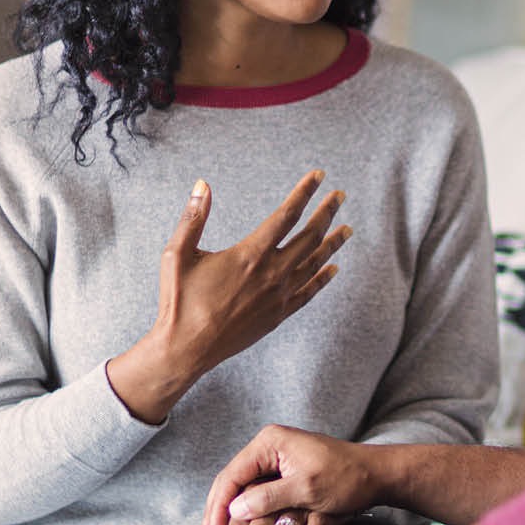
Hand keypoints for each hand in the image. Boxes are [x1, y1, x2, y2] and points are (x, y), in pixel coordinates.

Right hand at [107, 173, 349, 423]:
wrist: (186, 349)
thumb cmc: (179, 301)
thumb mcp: (178, 254)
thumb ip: (193, 217)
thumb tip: (203, 184)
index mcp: (249, 254)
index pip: (286, 215)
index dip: (305, 192)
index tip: (319, 176)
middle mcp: (271, 274)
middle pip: (309, 236)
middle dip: (327, 213)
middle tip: (340, 195)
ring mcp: (278, 296)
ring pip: (315, 263)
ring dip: (333, 243)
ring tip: (347, 228)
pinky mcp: (278, 316)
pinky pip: (309, 292)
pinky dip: (324, 278)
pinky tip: (334, 268)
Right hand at [201, 424, 374, 524]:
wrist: (377, 474)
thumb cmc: (347, 478)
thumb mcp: (307, 489)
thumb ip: (269, 497)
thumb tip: (234, 509)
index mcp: (270, 442)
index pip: (232, 476)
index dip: (218, 507)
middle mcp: (268, 446)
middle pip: (230, 481)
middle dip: (217, 512)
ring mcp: (275, 458)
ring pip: (240, 488)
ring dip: (227, 514)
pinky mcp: (282, 472)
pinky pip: (254, 492)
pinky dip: (243, 513)